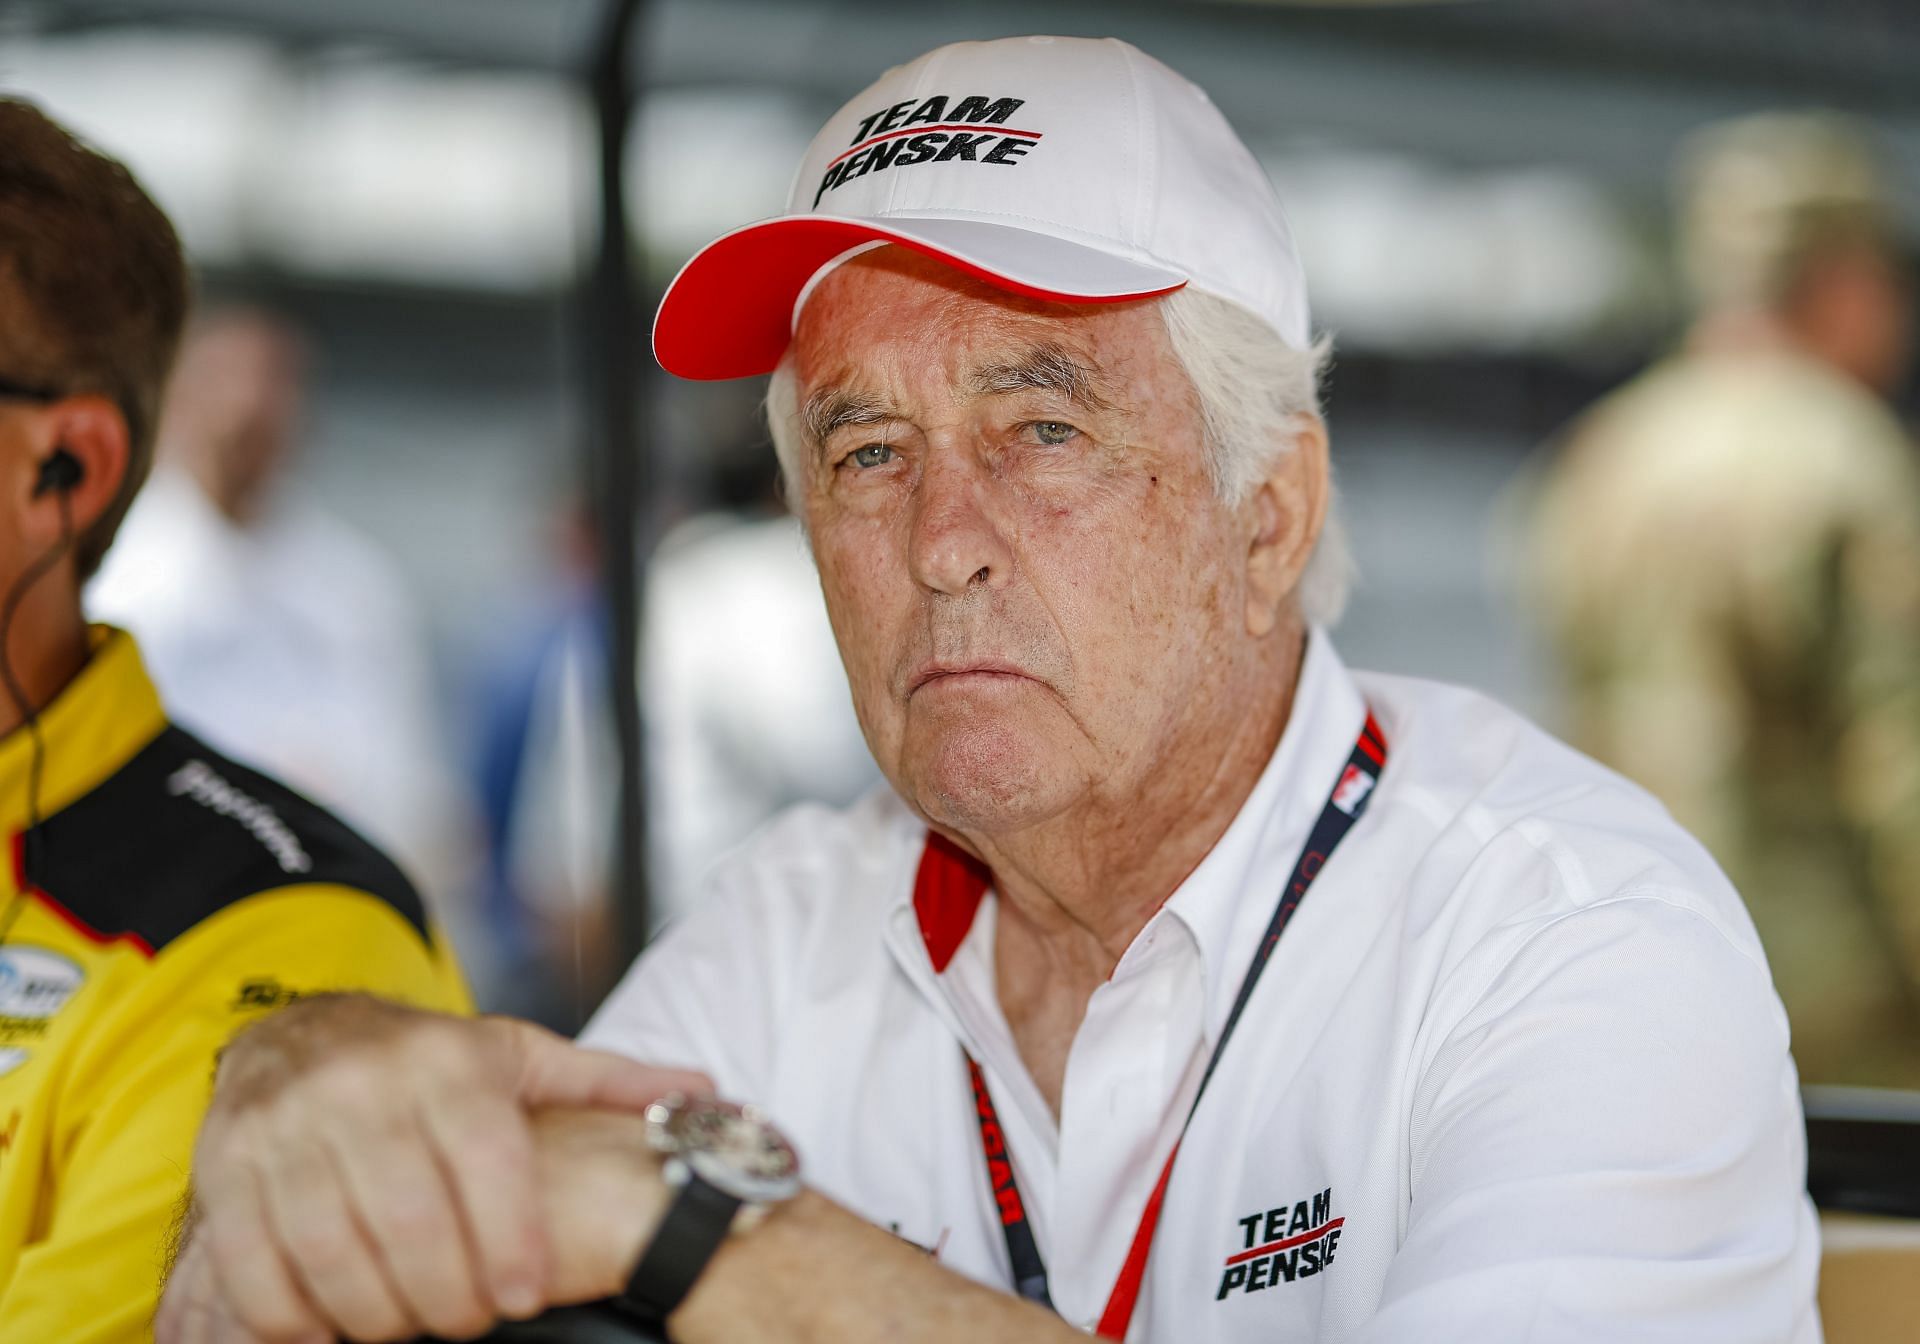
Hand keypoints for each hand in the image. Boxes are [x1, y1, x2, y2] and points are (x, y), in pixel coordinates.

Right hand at [158, 994, 708, 1343]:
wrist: (304, 1029)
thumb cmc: (431, 1061)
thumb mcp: (522, 1057)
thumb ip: (609, 1083)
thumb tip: (708, 1093)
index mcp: (448, 1062)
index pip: (484, 1162)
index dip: (506, 1240)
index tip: (521, 1297)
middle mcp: (364, 1087)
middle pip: (411, 1219)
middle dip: (445, 1293)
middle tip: (468, 1323)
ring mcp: (288, 1127)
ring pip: (332, 1249)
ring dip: (376, 1312)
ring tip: (409, 1327)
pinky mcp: (226, 1166)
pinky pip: (256, 1265)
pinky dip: (293, 1316)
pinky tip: (332, 1330)